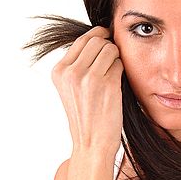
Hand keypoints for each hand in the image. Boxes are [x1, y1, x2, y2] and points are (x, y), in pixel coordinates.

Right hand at [51, 26, 123, 155]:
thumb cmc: (87, 116)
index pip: (81, 39)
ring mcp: (88, 77)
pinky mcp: (107, 84)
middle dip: (108, 46)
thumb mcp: (71, 88)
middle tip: (113, 59)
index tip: (106, 38)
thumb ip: (78, 64)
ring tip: (113, 74)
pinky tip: (117, 84)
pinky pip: (120, 63)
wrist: (92, 143)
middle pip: (97, 40)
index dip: (98, 36)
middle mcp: (70, 72)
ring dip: (116, 58)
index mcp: (59, 71)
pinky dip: (121, 70)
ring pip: (110, 49)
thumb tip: (97, 38)